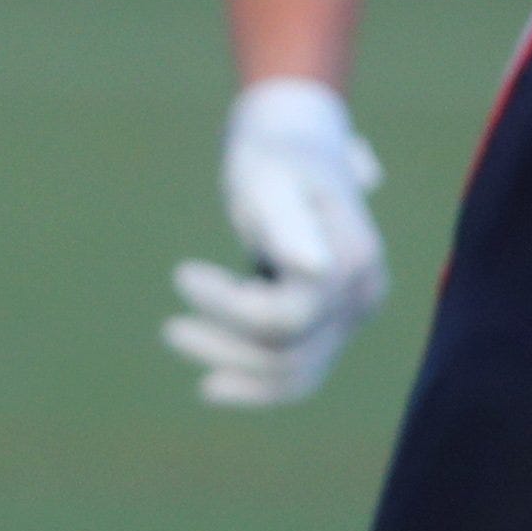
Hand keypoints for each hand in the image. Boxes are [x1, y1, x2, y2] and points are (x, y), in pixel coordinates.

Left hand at [165, 79, 387, 407]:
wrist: (295, 146)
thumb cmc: (274, 155)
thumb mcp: (269, 176)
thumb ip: (288, 221)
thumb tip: (314, 268)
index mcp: (352, 259)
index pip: (286, 316)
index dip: (228, 307)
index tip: (181, 273)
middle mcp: (362, 294)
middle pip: (290, 352)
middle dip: (224, 346)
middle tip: (169, 329)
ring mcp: (352, 314)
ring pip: (295, 373)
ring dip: (234, 367)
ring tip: (179, 338)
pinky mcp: (332, 325)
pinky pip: (299, 372)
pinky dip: (257, 385)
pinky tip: (211, 384)